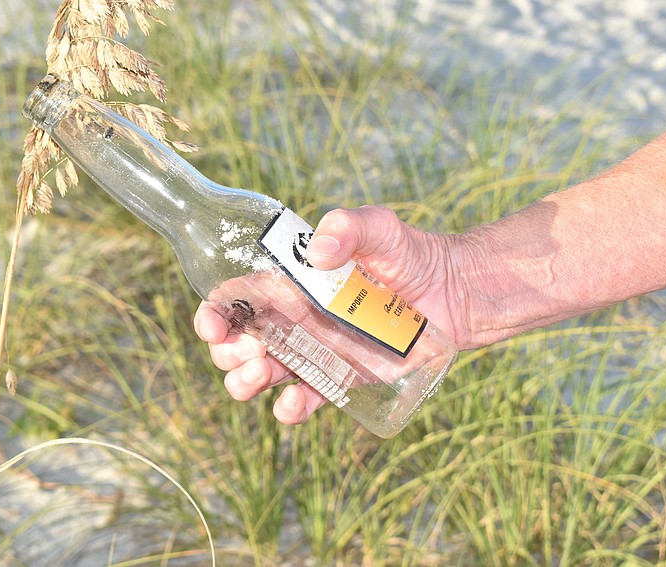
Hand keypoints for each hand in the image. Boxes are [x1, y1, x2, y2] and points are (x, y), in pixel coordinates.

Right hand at [194, 205, 464, 424]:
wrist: (453, 293)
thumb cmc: (411, 254)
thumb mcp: (380, 228)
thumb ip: (349, 226)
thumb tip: (317, 251)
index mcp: (289, 283)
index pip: (235, 297)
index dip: (213, 313)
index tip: (211, 323)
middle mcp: (293, 318)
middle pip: (237, 341)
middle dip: (227, 352)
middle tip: (248, 350)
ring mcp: (314, 351)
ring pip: (261, 375)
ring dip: (245, 382)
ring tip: (260, 375)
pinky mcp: (341, 378)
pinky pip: (305, 398)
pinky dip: (290, 408)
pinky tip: (292, 404)